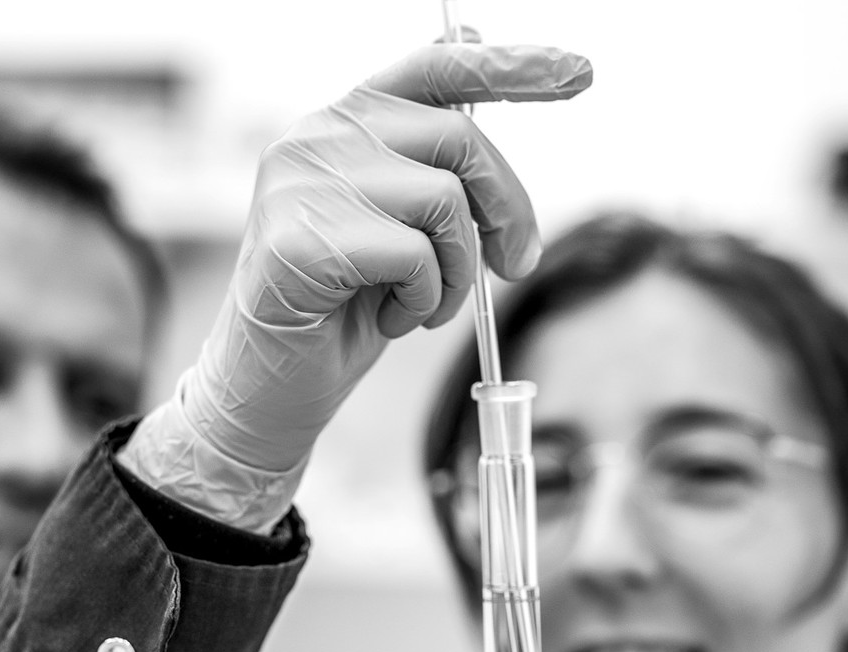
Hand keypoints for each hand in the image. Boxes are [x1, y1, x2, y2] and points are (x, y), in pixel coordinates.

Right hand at [121, 43, 591, 530]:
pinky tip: (392, 320)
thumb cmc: (339, 313)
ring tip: (425, 305)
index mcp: (341, 124)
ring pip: (444, 201)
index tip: (578, 71)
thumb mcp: (399, 233)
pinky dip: (423, 299)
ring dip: (457, 271)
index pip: (435, 67)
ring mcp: (303, 183)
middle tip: (513, 266)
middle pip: (459, 138)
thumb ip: (434, 178)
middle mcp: (316, 136)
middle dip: (507, 208)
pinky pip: (414, 255)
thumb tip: (494, 141)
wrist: (268, 391)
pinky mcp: (303, 238)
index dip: (512, 65)